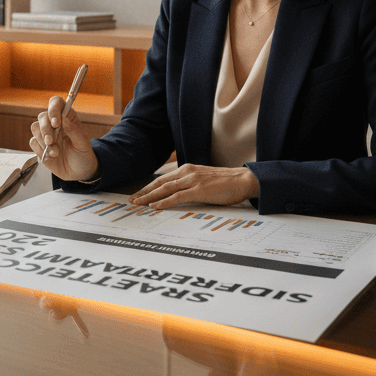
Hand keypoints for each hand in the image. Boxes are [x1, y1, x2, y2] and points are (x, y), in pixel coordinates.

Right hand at [30, 96, 98, 181]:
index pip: (56, 103)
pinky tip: (50, 156)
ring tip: (55, 153)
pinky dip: (40, 149)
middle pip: (42, 116)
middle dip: (46, 129)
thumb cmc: (83, 155)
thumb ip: (75, 131)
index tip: (56, 123)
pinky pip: (33, 142)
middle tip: (51, 141)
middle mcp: (55, 123)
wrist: (78, 172)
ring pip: (35, 128)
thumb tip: (64, 119)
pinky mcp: (39, 145)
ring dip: (43, 141)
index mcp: (67, 117)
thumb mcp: (83, 144)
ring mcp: (46, 134)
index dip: (54, 110)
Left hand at [129, 164, 258, 208]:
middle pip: (160, 183)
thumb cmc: (226, 183)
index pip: (163, 179)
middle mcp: (187, 172)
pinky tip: (154, 206)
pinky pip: (177, 197)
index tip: (138, 194)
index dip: (149, 187)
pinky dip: (163, 202)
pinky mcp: (199, 190)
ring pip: (165, 189)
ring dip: (149, 197)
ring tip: (137, 204)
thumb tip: (178, 193)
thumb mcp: (204, 179)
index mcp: (188, 169)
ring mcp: (193, 181)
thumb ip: (190, 183)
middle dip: (144, 192)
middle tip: (131, 200)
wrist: (243, 180)